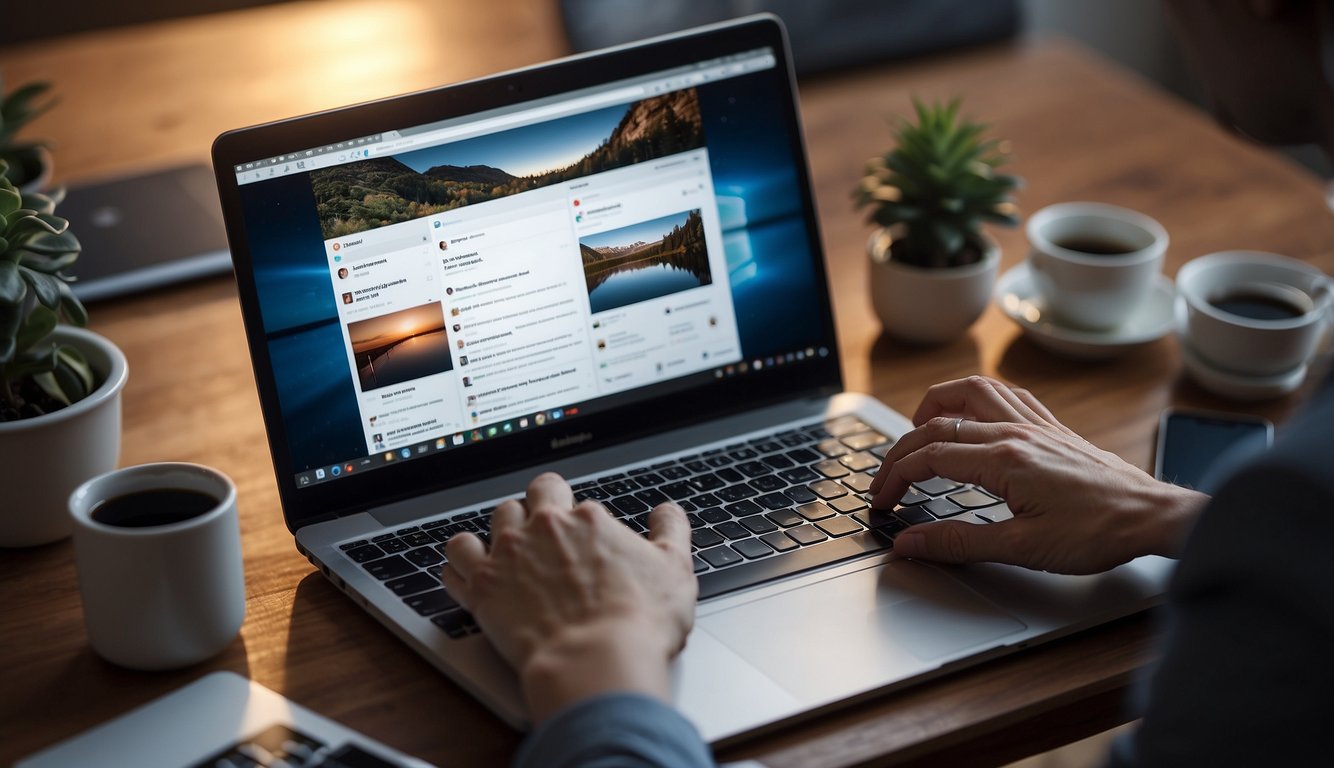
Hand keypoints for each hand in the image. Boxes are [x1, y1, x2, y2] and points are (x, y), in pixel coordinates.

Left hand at [442, 472, 695, 721]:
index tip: (582, 537)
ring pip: (494, 518)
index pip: (574, 498)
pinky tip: (469, 571)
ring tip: (511, 551)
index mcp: (587, 519)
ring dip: (502, 530)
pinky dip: (460, 560)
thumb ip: (671, 530)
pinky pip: (455, 557)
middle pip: (532, 496)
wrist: (596, 662)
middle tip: (546, 533)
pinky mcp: (482, 587)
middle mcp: (543, 527)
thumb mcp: (675, 569)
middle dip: (538, 507)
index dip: (578, 516)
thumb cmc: (638, 622)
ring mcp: (509, 554)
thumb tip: (667, 512)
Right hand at [868, 376, 1206, 573]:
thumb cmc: (1098, 533)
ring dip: (935, 404)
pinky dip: (976, 397)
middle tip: (886, 480)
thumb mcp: (1022, 548)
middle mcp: (1017, 432)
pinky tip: (972, 413)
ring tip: (916, 427)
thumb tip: (911, 542)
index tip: (881, 500)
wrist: (1153, 517)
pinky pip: (1006, 395)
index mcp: (1005, 460)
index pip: (929, 457)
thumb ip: (958, 543)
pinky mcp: (1053, 428)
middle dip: (902, 450)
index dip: (895, 477)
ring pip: (972, 392)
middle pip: (939, 424)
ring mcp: (1036, 425)